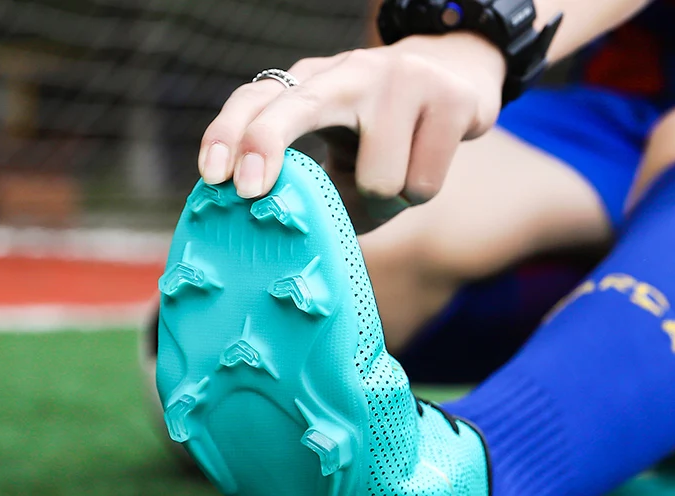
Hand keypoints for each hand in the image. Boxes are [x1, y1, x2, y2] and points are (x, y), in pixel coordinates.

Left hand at [198, 33, 505, 228]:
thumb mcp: (344, 150)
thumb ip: (318, 190)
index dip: (229, 134)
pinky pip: (421, 185)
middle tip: (253, 191)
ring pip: (378, 182)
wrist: (460, 77)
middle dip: (266, 144)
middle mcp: (351, 72)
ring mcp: (402, 78)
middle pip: (299, 108)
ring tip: (396, 178)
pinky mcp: (448, 98)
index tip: (214, 178)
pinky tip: (426, 165)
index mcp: (314, 84)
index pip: (259, 99)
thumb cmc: (386, 134)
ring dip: (386, 202)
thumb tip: (298, 244)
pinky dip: (420, 194)